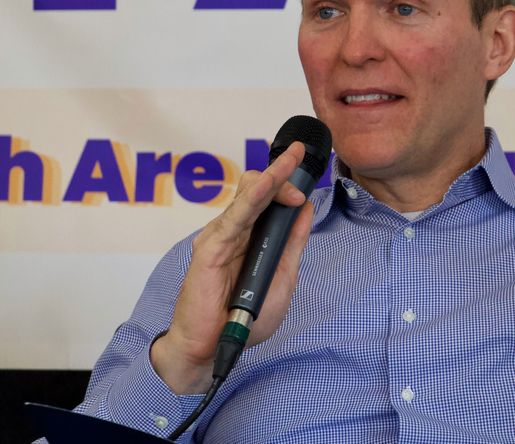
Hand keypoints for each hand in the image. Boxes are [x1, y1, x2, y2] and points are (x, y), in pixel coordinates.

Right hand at [150, 141, 313, 393]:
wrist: (212, 348)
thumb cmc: (243, 317)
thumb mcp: (281, 278)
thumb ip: (291, 244)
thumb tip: (304, 210)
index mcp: (250, 236)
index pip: (266, 196)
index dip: (285, 180)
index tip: (305, 176)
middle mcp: (234, 231)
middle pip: (255, 188)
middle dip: (281, 174)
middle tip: (299, 175)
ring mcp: (220, 237)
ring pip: (245, 196)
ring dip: (270, 178)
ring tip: (288, 165)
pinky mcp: (210, 249)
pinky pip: (233, 218)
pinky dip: (250, 199)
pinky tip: (264, 187)